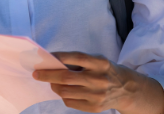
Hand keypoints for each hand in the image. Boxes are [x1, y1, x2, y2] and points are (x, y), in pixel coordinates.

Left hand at [32, 51, 163, 113]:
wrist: (126, 89)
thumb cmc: (104, 70)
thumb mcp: (96, 60)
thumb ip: (77, 61)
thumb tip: (51, 63)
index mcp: (100, 63)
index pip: (75, 57)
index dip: (57, 57)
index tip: (43, 58)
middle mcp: (99, 79)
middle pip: (66, 77)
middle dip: (47, 75)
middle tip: (36, 73)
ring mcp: (97, 95)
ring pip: (65, 91)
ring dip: (54, 86)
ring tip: (52, 82)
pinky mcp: (94, 107)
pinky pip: (69, 102)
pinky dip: (63, 95)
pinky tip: (65, 91)